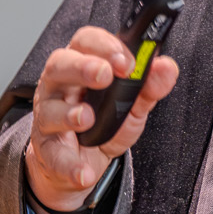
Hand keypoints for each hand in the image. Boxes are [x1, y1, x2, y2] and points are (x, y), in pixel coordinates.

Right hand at [23, 25, 179, 213]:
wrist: (84, 162)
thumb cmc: (104, 122)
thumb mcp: (132, 103)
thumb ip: (150, 86)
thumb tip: (166, 67)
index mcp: (81, 64)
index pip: (86, 41)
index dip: (105, 46)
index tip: (128, 61)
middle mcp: (59, 85)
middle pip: (60, 64)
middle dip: (82, 67)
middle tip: (104, 75)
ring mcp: (48, 116)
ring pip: (49, 108)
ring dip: (69, 113)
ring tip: (87, 119)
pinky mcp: (46, 149)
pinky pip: (53, 155)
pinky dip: (69, 165)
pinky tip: (84, 172)